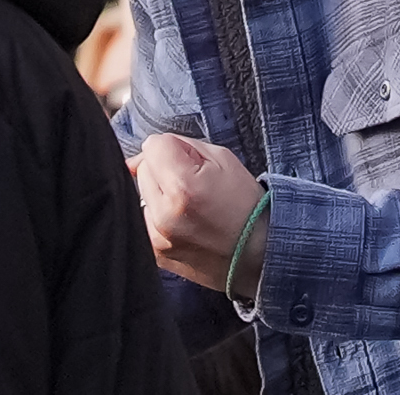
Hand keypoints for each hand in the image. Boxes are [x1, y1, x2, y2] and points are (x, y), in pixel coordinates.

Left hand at [131, 133, 266, 298]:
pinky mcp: (154, 253)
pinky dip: (159, 214)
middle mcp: (163, 214)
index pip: (153, 146)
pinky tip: (183, 220)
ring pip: (140, 195)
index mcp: (183, 187)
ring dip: (159, 193)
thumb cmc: (246, 205)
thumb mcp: (224, 159)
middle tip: (194, 182)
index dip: (173, 147)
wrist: (258, 254)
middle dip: (164, 169)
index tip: (189, 160)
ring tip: (189, 204)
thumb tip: (150, 150)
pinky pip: (144, 219)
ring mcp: (156, 237)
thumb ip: (183, 146)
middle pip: (143, 170)